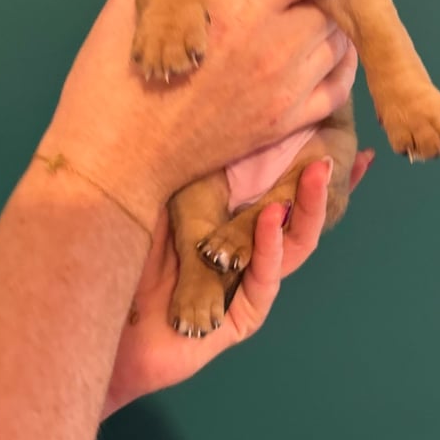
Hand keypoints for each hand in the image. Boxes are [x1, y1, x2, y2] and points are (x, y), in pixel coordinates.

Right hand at [37, 0, 357, 230]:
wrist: (118, 156)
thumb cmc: (115, 72)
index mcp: (239, 2)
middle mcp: (275, 42)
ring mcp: (287, 87)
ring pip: (338, 38)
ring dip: (326, 23)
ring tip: (303, 14)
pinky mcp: (288, 122)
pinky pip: (339, 85)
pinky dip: (336, 64)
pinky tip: (319, 53)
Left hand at [102, 151, 373, 417]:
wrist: (93, 314)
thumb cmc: (119, 250)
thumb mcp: (159, 197)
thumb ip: (194, 169)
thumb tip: (222, 121)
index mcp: (234, 223)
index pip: (281, 193)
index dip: (315, 174)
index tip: (346, 144)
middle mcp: (248, 253)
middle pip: (299, 219)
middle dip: (320, 187)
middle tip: (334, 152)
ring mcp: (247, 286)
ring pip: (293, 248)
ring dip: (305, 210)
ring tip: (316, 174)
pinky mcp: (241, 318)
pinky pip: (264, 280)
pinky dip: (267, 246)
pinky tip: (271, 217)